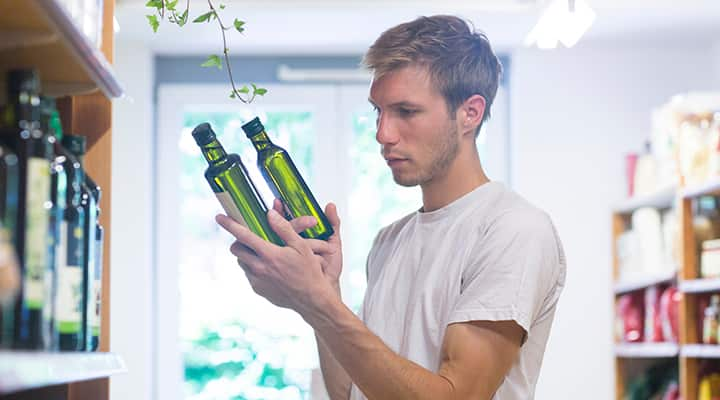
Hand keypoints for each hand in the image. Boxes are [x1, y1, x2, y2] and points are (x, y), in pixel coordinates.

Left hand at [215, 208, 336, 315]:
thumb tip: (270, 214)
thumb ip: (284, 228)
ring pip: (241, 262)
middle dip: (238, 241)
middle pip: (236, 249)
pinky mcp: (258, 290)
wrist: (311, 299)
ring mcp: (257, 280)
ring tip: (264, 254)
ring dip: (247, 255)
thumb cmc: (309, 271)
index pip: (243, 235)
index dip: (230, 224)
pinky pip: (249, 274)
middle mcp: (259, 268)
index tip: (219, 217)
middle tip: (250, 239)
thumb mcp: (301, 246)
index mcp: (269, 254)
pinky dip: (254, 268)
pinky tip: (270, 269)